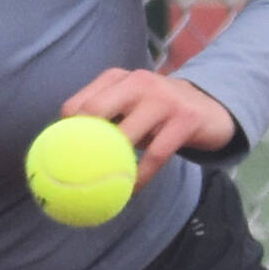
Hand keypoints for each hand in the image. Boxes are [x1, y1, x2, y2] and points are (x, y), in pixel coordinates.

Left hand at [60, 69, 236, 185]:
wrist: (209, 107)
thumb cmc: (156, 113)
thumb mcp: (129, 107)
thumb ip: (103, 119)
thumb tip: (62, 152)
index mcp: (117, 78)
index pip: (79, 103)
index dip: (64, 131)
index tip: (59, 158)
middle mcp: (137, 82)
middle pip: (95, 111)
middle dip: (80, 142)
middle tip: (74, 172)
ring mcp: (163, 99)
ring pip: (125, 136)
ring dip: (111, 166)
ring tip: (101, 188)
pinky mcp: (184, 119)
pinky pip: (155, 156)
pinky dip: (140, 177)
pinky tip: (129, 191)